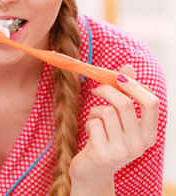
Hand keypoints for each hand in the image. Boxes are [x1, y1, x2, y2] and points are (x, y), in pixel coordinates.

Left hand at [69, 65, 159, 194]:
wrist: (92, 172)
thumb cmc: (106, 140)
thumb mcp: (119, 119)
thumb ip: (125, 94)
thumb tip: (128, 67)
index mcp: (149, 134)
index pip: (151, 103)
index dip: (134, 86)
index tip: (118, 77)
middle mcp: (140, 144)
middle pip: (124, 104)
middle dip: (106, 90)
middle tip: (95, 89)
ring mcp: (122, 152)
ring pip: (106, 112)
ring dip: (95, 111)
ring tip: (94, 120)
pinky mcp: (104, 156)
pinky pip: (93, 124)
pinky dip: (88, 123)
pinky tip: (90, 133)